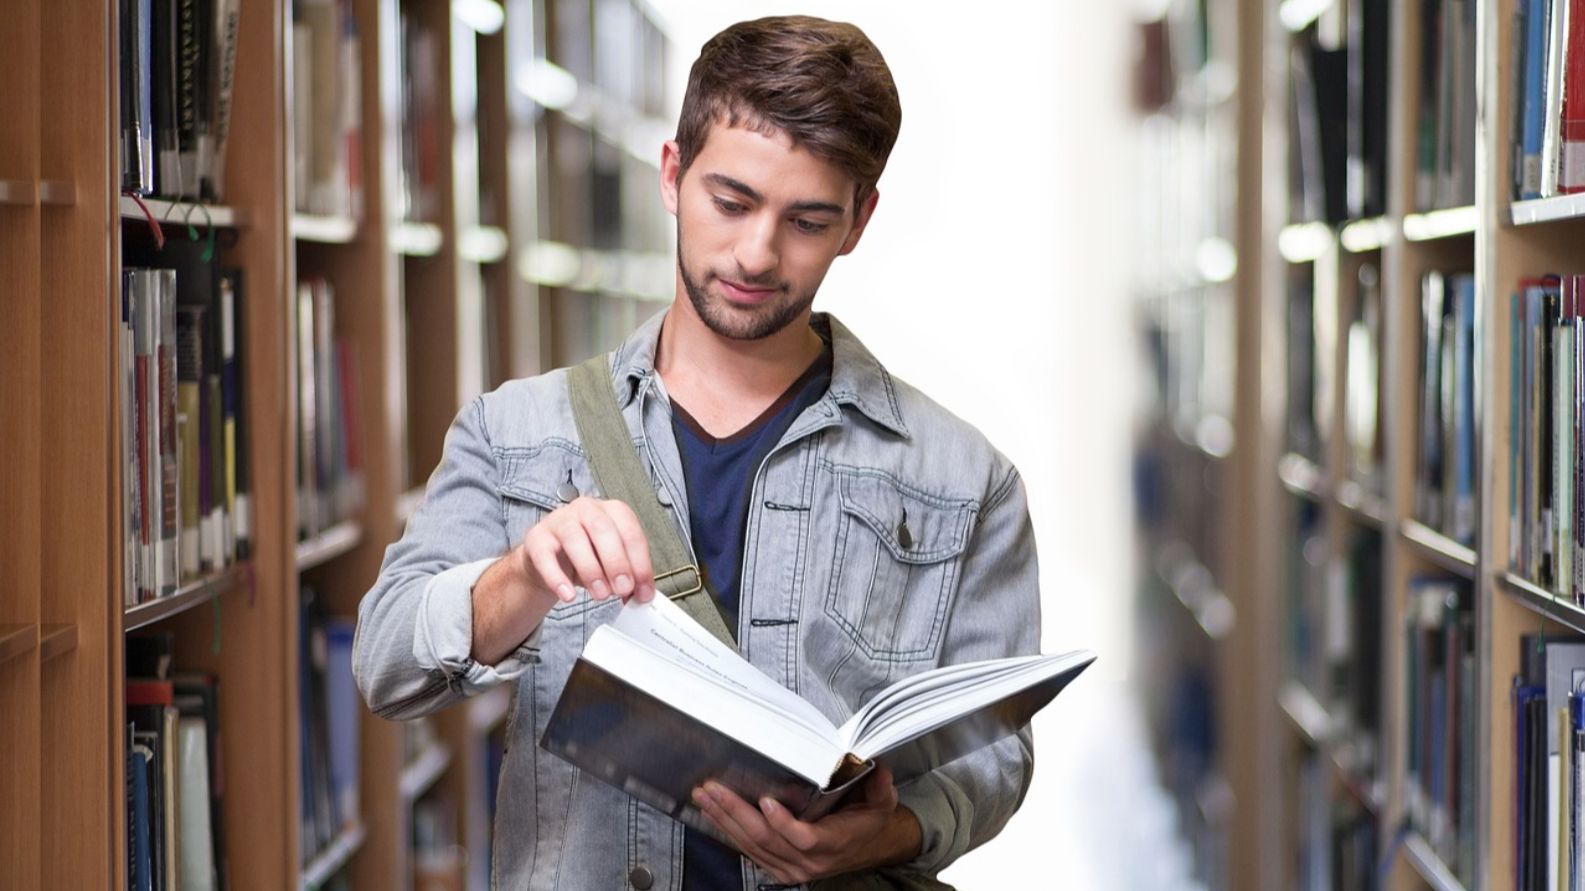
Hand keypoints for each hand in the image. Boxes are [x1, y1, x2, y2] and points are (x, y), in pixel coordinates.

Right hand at [515, 496, 656, 604]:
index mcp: (612, 511)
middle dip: (616, 562)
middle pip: (603, 529)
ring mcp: (559, 520)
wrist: (549, 559)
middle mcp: (586, 509)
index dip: (640, 563)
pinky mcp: (537, 537)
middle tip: (623, 589)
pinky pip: (545, 555)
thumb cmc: (587, 555)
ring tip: (600, 594)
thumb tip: (642, 595)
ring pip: (574, 538)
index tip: (643, 590)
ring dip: (591, 569)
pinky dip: (557, 578)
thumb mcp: (611, 564)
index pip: (630, 532)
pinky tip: (568, 595)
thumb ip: (628, 576)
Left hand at [691, 764, 921, 883]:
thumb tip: (878, 768)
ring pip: (752, 846)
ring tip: (705, 797)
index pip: (804, 838)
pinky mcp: (779, 869)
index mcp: (834, 842)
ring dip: (725, 820)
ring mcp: (792, 868)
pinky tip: (714, 815)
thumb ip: (879, 786)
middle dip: (735, 812)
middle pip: (766, 839)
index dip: (783, 822)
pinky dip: (730, 832)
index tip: (766, 801)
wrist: (869, 847)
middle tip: (714, 790)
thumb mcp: (882, 802)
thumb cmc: (869, 821)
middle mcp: (810, 860)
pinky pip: (750, 852)